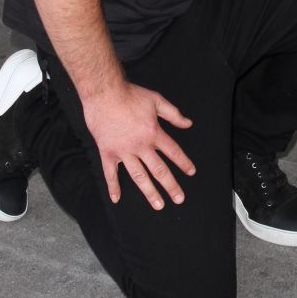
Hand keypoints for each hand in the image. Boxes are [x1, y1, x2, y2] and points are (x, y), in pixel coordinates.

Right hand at [83, 81, 194, 210]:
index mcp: (154, 133)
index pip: (173, 152)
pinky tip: (116, 199)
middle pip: (159, 170)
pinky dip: (113, 186)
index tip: (191, 173)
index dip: (183, 163)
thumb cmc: (131, 94)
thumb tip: (188, 123)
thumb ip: (173, 114)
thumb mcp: (156, 100)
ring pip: (139, 176)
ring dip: (149, 192)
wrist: (105, 93)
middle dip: (170, 185)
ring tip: (158, 204)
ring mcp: (123, 151)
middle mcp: (141, 146)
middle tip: (179, 199)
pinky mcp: (107, 152)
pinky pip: (110, 173)